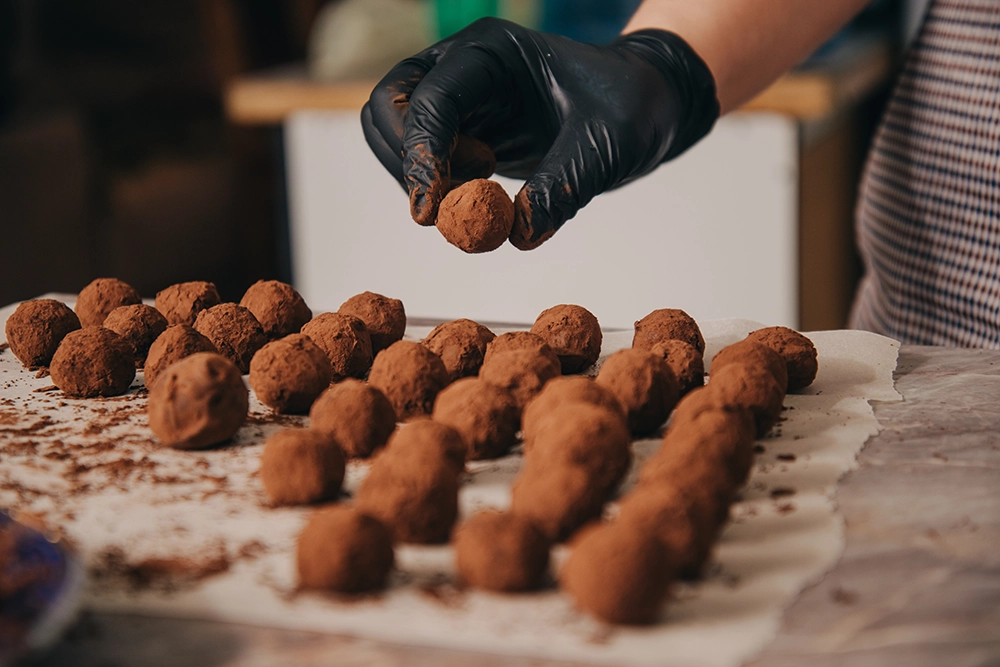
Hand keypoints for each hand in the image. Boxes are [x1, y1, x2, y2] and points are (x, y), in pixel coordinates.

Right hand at [362, 17, 718, 248]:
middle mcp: (463, 66)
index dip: (422, 154)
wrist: (643, 104)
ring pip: (393, 133)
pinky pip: (422, 158)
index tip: (429, 211)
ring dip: (416, 178)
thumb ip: (563, 186)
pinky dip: (434, 187)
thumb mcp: (607, 145)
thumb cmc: (630, 107)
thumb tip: (518, 234)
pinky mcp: (463, 129)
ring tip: (478, 195)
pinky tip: (480, 195)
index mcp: (492, 50)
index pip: (432, 97)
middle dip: (406, 162)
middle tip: (447, 206)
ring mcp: (458, 97)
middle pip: (389, 106)